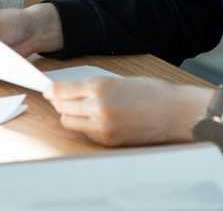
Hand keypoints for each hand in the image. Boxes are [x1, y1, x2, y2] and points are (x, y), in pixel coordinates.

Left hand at [43, 77, 209, 146]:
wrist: (175, 113)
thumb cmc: (152, 92)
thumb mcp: (119, 80)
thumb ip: (93, 86)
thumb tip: (70, 90)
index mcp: (99, 86)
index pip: (61, 90)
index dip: (52, 90)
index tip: (48, 89)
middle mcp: (97, 107)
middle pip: (61, 107)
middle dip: (59, 102)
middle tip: (61, 98)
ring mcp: (102, 126)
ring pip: (69, 122)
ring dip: (70, 115)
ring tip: (80, 109)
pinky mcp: (108, 141)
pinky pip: (85, 133)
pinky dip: (85, 126)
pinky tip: (95, 119)